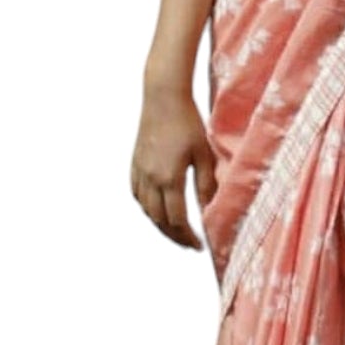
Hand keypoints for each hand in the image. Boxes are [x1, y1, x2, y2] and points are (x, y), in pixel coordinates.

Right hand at [130, 85, 216, 250]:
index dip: (188, 236)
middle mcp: (150, 179)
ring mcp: (139, 172)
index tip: (199, 246)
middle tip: (189, 244)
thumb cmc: (188, 122)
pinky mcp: (135, 163)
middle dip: (175, 236)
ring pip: (146, 210)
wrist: (163, 98)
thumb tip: (209, 210)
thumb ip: (206, 183)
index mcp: (169, 178)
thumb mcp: (203, 153)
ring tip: (175, 231)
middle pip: (159, 220)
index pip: (177, 219)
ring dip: (160, 225)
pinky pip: (137, 195)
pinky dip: (147, 208)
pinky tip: (156, 210)